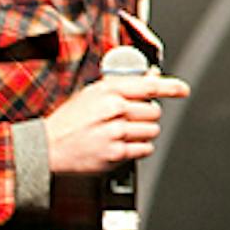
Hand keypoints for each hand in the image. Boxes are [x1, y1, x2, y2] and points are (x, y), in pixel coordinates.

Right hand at [44, 71, 190, 176]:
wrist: (46, 148)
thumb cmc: (69, 120)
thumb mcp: (92, 93)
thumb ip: (124, 85)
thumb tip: (153, 76)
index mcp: (108, 90)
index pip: (149, 86)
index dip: (171, 87)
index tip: (183, 90)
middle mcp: (112, 109)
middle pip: (154, 112)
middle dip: (146, 116)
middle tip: (129, 120)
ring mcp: (114, 132)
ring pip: (152, 131)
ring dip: (144, 133)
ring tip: (123, 133)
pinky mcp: (114, 154)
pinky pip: (144, 149)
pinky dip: (139, 148)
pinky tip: (123, 144)